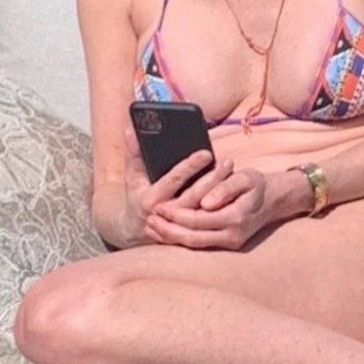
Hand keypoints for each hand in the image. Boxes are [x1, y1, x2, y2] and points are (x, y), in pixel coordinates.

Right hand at [122, 127, 233, 246]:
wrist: (135, 230)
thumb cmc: (136, 195)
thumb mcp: (132, 175)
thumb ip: (134, 152)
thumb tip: (131, 129)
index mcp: (150, 199)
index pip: (173, 180)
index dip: (190, 166)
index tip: (206, 153)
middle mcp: (165, 214)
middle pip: (194, 195)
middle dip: (213, 178)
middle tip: (227, 162)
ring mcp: (178, 226)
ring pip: (204, 209)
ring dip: (220, 191)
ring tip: (230, 172)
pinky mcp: (189, 233)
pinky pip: (208, 220)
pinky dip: (220, 206)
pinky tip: (231, 192)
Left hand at [148, 164, 271, 249]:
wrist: (274, 200)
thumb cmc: (257, 184)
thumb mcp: (246, 178)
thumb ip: (225, 188)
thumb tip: (205, 203)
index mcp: (235, 217)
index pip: (197, 220)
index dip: (175, 215)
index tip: (158, 207)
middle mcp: (232, 235)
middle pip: (192, 238)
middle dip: (168, 231)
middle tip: (148, 220)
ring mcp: (230, 243)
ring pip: (194, 245)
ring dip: (171, 238)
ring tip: (151, 227)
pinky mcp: (226, 245)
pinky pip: (199, 245)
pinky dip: (181, 240)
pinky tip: (166, 232)